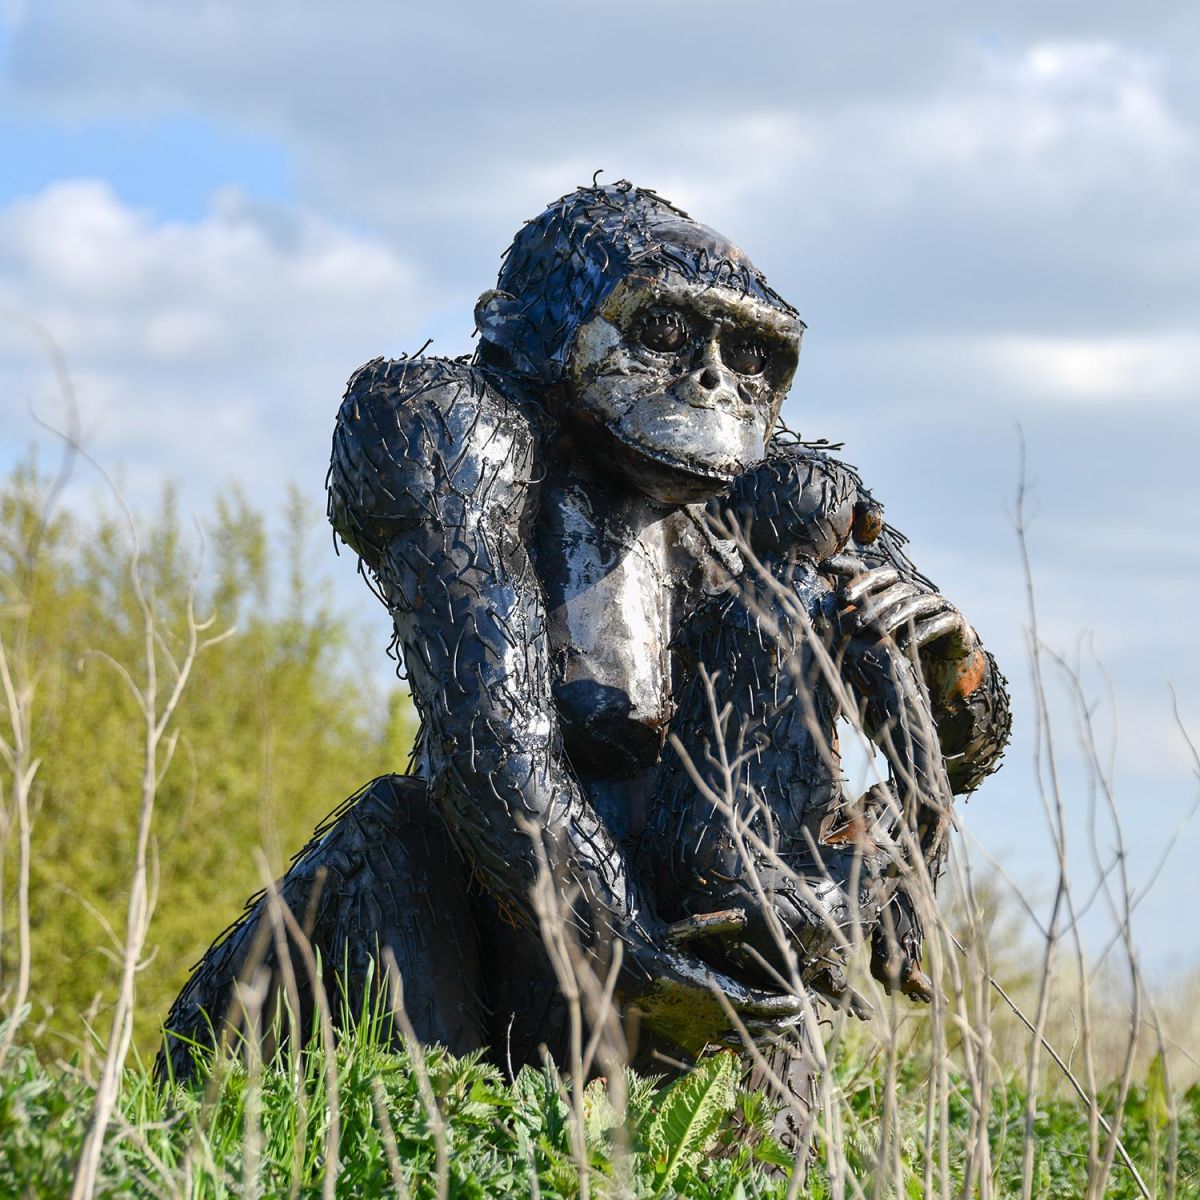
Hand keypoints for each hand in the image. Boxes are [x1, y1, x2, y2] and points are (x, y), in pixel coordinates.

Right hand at [617, 917, 804, 1054]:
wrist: (627, 975)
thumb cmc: (655, 948)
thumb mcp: (681, 932)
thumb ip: (712, 924)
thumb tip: (741, 915)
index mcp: (711, 988)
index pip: (756, 1000)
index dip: (780, 1003)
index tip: (799, 1000)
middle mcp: (708, 1012)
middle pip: (755, 1024)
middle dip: (781, 1020)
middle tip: (800, 1015)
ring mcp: (699, 1027)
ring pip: (743, 1038)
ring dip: (768, 1035)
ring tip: (787, 1029)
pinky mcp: (690, 1036)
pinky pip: (724, 1045)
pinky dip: (746, 1044)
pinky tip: (757, 1040)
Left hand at [830, 562, 983, 706]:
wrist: (943, 669)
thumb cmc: (900, 650)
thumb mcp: (872, 638)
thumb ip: (852, 624)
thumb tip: (818, 616)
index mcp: (890, 590)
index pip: (869, 573)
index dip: (846, 567)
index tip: (822, 567)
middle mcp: (912, 592)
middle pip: (890, 585)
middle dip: (868, 598)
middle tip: (849, 613)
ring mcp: (934, 604)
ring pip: (912, 602)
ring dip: (892, 616)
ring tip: (876, 631)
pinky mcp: (954, 621)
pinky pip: (938, 621)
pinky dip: (921, 633)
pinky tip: (904, 646)